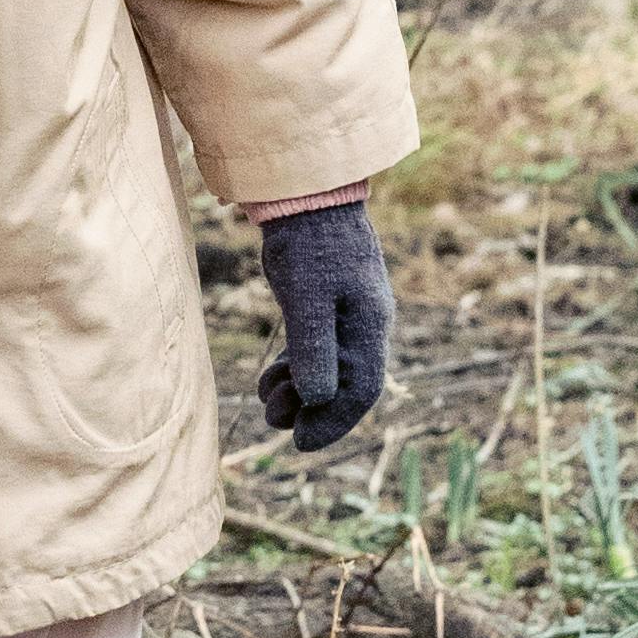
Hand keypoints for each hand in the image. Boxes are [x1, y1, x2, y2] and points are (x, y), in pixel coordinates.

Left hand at [257, 200, 391, 449]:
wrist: (306, 193)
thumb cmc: (308, 242)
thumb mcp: (307, 296)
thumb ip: (313, 348)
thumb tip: (316, 399)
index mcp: (370, 324)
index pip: (361, 389)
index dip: (333, 421)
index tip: (301, 443)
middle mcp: (366, 323)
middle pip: (348, 384)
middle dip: (313, 410)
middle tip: (275, 421)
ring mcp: (349, 312)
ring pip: (332, 368)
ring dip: (300, 391)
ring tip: (266, 399)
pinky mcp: (328, 302)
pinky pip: (320, 349)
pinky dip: (297, 368)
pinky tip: (272, 377)